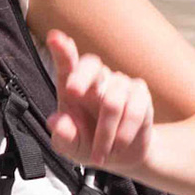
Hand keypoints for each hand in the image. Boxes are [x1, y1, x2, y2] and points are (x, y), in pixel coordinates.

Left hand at [45, 30, 154, 178]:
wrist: (118, 156)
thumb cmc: (87, 144)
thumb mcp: (70, 147)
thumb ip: (62, 136)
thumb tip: (56, 122)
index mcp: (72, 86)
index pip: (66, 63)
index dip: (61, 49)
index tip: (55, 38)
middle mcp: (96, 80)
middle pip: (91, 64)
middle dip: (81, 76)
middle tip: (72, 91)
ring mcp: (119, 84)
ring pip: (112, 101)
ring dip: (105, 133)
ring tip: (100, 154)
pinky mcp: (140, 94)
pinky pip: (134, 110)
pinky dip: (124, 134)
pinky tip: (117, 146)